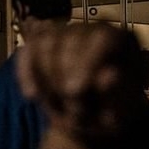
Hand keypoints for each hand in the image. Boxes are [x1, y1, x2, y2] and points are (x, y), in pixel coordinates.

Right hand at [16, 23, 147, 140]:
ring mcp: (68, 32)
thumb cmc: (112, 114)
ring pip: (46, 41)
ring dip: (47, 77)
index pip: (102, 36)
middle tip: (72, 109)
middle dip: (64, 75)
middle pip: (70, 37)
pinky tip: (32, 96)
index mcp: (122, 41)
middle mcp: (94, 29)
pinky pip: (28, 49)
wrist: (92, 119)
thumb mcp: (122, 113)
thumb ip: (118, 94)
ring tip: (60, 105)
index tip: (74, 91)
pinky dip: (26, 72)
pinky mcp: (44, 40)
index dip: (86, 61)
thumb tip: (109, 74)